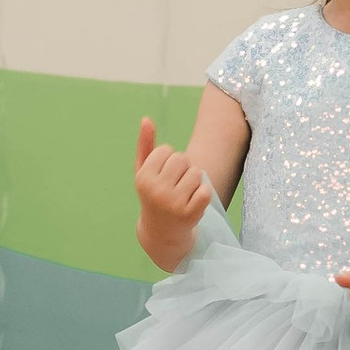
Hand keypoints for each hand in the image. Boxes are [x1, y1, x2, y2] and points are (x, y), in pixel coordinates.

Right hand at [134, 117, 210, 267]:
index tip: (162, 175)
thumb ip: (145, 144)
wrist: (162, 231)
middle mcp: (156, 191)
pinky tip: (192, 202)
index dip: (168, 160)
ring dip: (193, 180)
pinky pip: (206, 190)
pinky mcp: (191, 214)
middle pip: (182, 159)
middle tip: (175, 184)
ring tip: (183, 193)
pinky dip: (203, 193)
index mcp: (143, 178)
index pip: (167, 150)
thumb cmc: (153, 194)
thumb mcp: (144, 171)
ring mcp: (174, 204)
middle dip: (182, 168)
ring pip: (196, 173)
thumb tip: (146, 119)